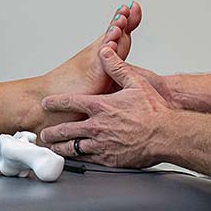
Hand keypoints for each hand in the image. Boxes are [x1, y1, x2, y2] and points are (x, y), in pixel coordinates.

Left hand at [39, 44, 174, 167]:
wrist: (166, 135)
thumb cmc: (155, 112)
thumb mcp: (136, 82)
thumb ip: (117, 66)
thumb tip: (106, 51)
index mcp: (101, 106)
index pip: (71, 102)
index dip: (55, 103)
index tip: (46, 104)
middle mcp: (97, 126)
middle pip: (66, 130)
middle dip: (52, 132)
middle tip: (43, 134)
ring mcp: (102, 144)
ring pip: (73, 147)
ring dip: (60, 148)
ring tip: (53, 149)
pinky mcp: (109, 159)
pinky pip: (88, 159)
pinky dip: (78, 159)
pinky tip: (74, 159)